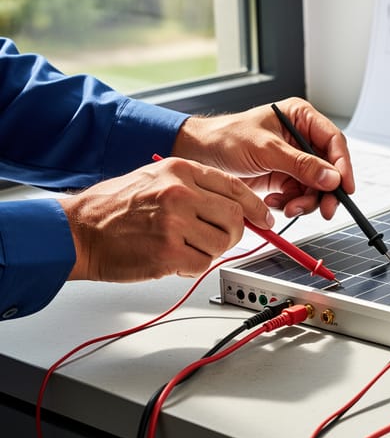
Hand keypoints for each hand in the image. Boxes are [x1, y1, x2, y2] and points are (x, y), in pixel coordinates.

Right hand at [58, 158, 273, 281]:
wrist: (77, 230)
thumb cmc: (114, 208)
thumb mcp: (156, 179)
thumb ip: (195, 188)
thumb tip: (235, 205)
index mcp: (180, 170)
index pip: (235, 187)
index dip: (255, 206)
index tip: (264, 219)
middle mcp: (180, 193)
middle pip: (235, 216)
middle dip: (235, 232)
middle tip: (222, 239)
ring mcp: (174, 223)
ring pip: (222, 243)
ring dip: (210, 251)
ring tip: (185, 247)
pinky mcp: (168, 252)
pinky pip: (202, 264)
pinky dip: (192, 267)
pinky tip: (173, 260)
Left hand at [171, 97, 352, 219]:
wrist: (200, 154)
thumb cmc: (226, 138)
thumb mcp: (266, 149)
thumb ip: (301, 164)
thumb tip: (331, 177)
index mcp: (301, 118)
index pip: (333, 142)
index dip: (343, 165)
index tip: (345, 187)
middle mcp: (301, 138)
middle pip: (329, 168)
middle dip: (325, 191)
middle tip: (324, 210)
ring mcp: (294, 160)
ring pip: (316, 186)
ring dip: (305, 201)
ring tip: (287, 206)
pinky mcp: (284, 177)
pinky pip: (299, 196)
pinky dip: (290, 203)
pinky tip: (273, 200)